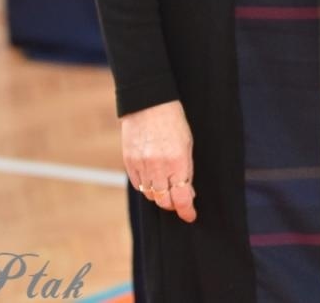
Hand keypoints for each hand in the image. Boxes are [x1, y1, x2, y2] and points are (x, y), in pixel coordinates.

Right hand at [121, 99, 197, 222]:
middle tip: (179, 201)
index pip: (181, 197)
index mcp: (178, 161)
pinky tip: (152, 179)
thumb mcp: (187, 144)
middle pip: (164, 200)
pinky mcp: (129, 162)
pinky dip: (146, 187)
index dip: (186, 211)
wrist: (148, 104)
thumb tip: (187, 192)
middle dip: (173, 204)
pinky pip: (138, 185)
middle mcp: (158, 166)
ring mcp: (141, 165)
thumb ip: (186, 169)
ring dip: (160, 195)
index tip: (190, 215)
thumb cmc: (173, 122)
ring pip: (150, 195)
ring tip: (166, 187)